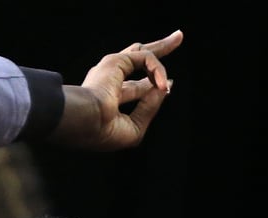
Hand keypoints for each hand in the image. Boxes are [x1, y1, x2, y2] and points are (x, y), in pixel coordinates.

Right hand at [53, 31, 182, 150]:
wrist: (88, 121)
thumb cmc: (103, 131)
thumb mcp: (133, 127)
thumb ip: (148, 108)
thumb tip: (163, 90)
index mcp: (108, 99)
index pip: (134, 87)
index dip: (151, 84)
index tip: (167, 87)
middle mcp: (109, 80)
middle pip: (136, 59)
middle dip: (155, 51)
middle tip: (176, 38)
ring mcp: (111, 69)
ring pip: (140, 50)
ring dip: (162, 45)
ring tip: (179, 37)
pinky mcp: (116, 61)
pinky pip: (146, 58)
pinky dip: (157, 71)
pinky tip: (162, 84)